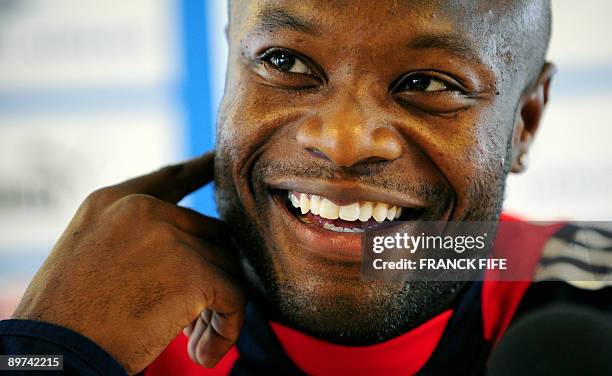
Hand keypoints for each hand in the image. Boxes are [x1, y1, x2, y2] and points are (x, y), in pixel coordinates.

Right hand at [12, 152, 245, 373]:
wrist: (52, 354)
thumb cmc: (64, 318)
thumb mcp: (87, 255)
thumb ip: (131, 238)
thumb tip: (183, 248)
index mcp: (112, 202)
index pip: (170, 178)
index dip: (198, 169)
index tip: (214, 160)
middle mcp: (144, 209)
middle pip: (209, 233)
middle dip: (209, 275)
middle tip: (195, 322)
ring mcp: (170, 237)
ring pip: (226, 265)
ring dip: (216, 307)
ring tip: (195, 343)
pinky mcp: (193, 272)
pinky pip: (235, 296)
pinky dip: (228, 327)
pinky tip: (204, 353)